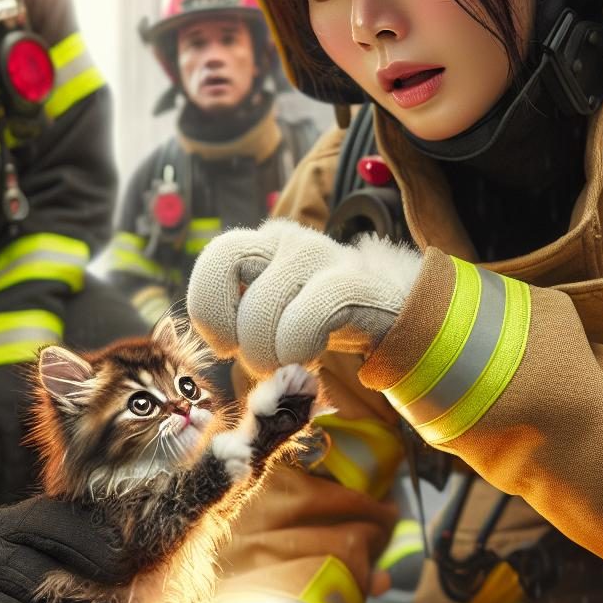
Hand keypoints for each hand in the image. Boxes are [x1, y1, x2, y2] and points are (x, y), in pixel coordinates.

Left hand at [0, 364, 39, 511]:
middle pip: (8, 470)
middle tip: (1, 512)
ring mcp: (30, 414)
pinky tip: (44, 475)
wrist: (9, 331)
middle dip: (5, 493)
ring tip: (22, 500)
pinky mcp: (49, 406)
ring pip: (32, 459)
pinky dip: (45, 460)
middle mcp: (4, 420)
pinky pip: (49, 442)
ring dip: (26, 482)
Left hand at [186, 219, 421, 374]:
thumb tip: (212, 349)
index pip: (214, 256)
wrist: (392, 317)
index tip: (227, 345)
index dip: (210, 307)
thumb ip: (239, 319)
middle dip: (229, 324)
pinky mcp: (356, 283)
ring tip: (287, 363)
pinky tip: (309, 357)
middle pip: (226, 258)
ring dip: (265, 352)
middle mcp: (288, 239)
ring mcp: (323, 255)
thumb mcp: (273, 316)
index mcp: (261, 245)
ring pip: (262, 304)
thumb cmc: (320, 322)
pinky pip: (308, 316)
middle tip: (252, 357)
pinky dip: (296, 348)